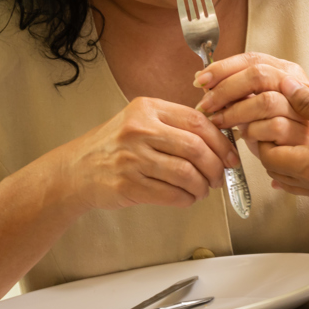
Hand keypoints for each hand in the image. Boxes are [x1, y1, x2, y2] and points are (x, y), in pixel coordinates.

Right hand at [52, 97, 239, 212]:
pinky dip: (186, 199)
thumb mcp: (141, 122)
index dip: (221, 142)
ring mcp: (132, 158)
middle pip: (195, 148)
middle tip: (220, 177)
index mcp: (148, 109)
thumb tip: (220, 142)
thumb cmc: (115, 147)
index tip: (231, 156)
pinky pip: (171, 194)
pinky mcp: (127, 184)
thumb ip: (175, 126)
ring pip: (186, 174)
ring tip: (203, 190)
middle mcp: (139, 130)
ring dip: (202, 186)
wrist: (77, 170)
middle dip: (216, 167)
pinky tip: (187, 198)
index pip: (197, 122)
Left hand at [194, 53, 308, 158]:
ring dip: (235, 112)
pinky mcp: (303, 134)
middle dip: (226, 89)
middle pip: (259, 75)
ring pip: (265, 101)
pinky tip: (245, 137)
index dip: (223, 68)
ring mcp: (303, 109)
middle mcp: (299, 86)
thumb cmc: (275, 131)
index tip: (200, 79)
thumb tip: (202, 79)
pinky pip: (273, 127)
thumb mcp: (252, 106)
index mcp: (287, 72)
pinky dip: (253, 132)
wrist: (299, 159)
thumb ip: (233, 91)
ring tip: (219, 122)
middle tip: (206, 104)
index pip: (253, 59)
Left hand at [258, 78, 308, 196]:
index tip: (261, 117)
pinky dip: (299, 171)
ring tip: (284, 137)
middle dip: (268, 150)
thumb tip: (284, 85)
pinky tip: (304, 157)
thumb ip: (308, 102)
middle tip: (268, 125)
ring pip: (292, 181)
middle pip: (276, 172)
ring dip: (283, 161)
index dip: (260, 137)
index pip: (269, 157)